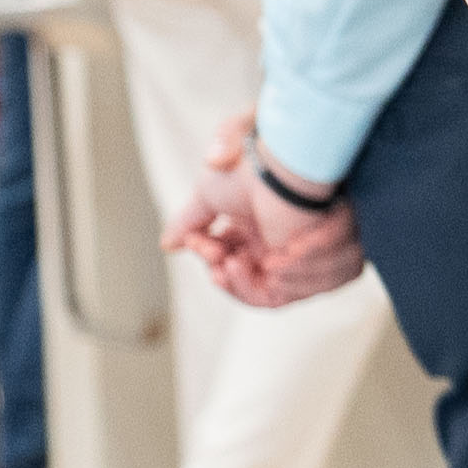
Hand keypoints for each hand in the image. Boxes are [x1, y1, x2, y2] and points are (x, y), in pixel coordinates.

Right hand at [167, 117, 364, 308]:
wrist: (277, 171)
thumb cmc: (245, 173)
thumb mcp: (207, 197)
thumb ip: (189, 222)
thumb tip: (168, 245)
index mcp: (252, 224)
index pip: (224, 255)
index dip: (204, 254)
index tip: (194, 240)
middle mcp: (271, 241)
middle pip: (238, 276)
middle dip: (217, 271)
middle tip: (213, 253)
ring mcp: (286, 254)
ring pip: (255, 290)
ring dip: (232, 283)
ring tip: (225, 263)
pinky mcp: (299, 268)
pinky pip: (274, 296)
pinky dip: (249, 289)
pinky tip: (236, 265)